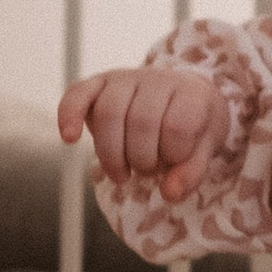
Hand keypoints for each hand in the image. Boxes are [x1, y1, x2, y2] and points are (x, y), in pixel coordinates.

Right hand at [61, 65, 223, 204]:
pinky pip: (78, 93)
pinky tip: (69, 138)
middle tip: (146, 171)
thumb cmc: (192, 128)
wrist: (180, 97)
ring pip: (109, 112)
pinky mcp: (99, 83)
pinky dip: (69, 114)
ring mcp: (126, 78)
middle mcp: (157, 79)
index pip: (178, 126)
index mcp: (190, 93)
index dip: (173, 154)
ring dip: (111, 154)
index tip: (174, 162)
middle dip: (141, 159)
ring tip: (121, 175)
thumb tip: (169, 193)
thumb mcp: (202, 150)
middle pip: (141, 121)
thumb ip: (191, 172)